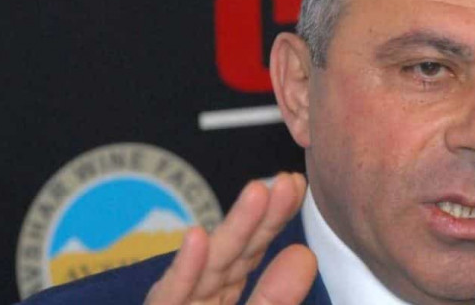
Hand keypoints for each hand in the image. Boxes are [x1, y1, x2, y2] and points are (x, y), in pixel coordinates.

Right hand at [145, 172, 316, 304]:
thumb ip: (275, 300)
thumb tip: (304, 255)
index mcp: (218, 297)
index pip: (250, 254)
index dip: (273, 220)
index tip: (296, 186)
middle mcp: (199, 297)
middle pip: (233, 253)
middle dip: (260, 216)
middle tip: (287, 181)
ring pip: (208, 268)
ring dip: (232, 230)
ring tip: (257, 194)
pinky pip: (170, 296)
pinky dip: (185, 269)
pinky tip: (197, 238)